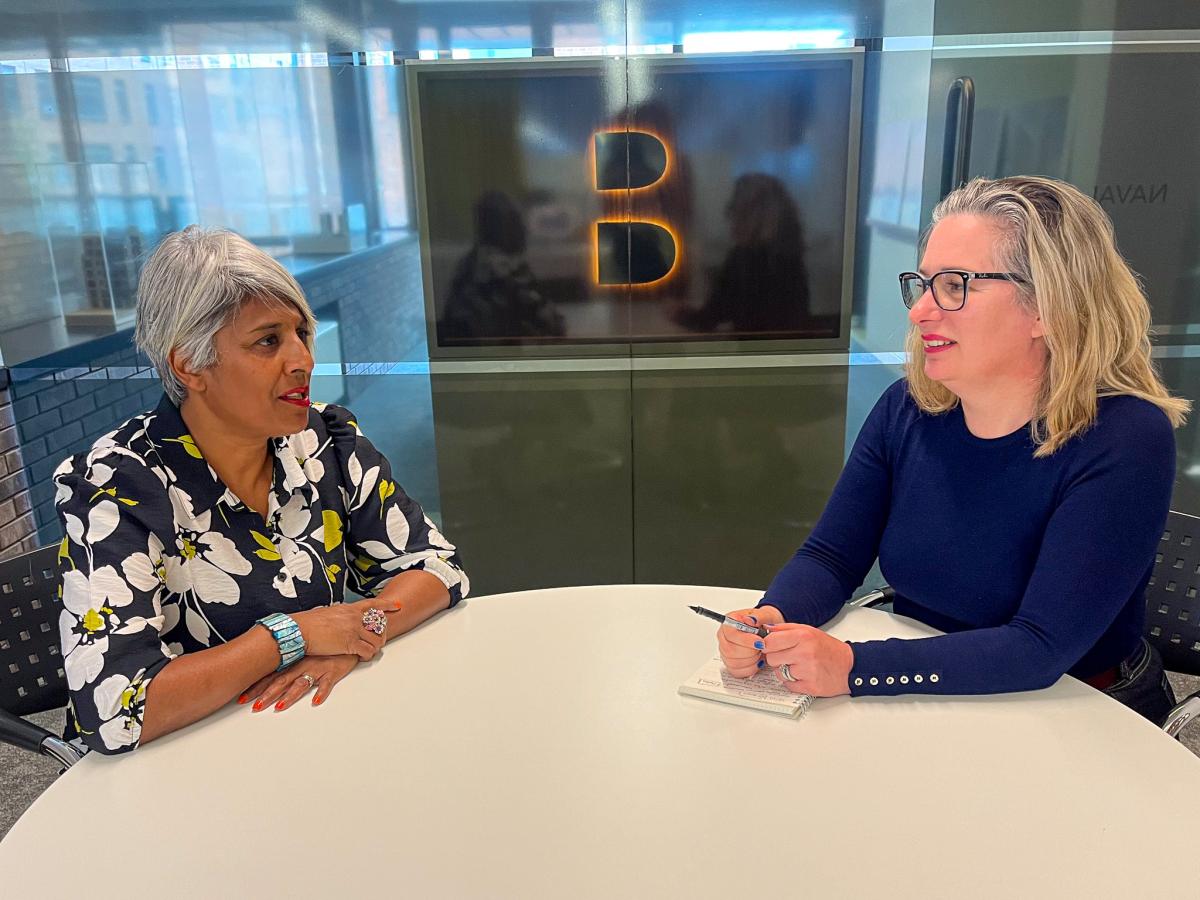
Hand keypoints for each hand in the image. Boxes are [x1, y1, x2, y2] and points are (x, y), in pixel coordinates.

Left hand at [240, 654, 359, 711]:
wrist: (345, 635)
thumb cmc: (325, 645)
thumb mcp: (304, 650)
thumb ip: (288, 660)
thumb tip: (270, 667)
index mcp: (293, 660)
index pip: (270, 675)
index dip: (256, 687)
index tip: (243, 696)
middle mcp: (302, 664)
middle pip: (281, 681)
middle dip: (267, 695)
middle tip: (255, 706)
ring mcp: (317, 668)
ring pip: (300, 684)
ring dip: (290, 696)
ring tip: (280, 706)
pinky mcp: (332, 672)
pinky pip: (326, 684)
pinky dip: (321, 692)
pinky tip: (315, 701)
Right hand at [292, 596, 399, 660]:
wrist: (299, 630)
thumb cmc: (308, 623)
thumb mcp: (328, 612)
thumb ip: (339, 615)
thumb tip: (339, 616)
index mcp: (349, 608)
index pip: (373, 604)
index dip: (387, 604)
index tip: (397, 605)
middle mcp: (354, 617)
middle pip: (379, 623)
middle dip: (382, 633)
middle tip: (379, 640)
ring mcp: (353, 629)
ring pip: (376, 639)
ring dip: (375, 646)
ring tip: (369, 651)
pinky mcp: (350, 643)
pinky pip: (367, 650)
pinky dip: (368, 655)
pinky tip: (362, 657)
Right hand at [716, 605, 784, 677]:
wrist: (768, 630)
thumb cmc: (764, 622)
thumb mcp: (765, 615)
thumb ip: (759, 616)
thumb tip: (750, 620)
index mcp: (729, 622)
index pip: (730, 634)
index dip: (745, 640)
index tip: (760, 643)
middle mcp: (724, 637)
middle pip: (730, 650)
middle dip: (750, 652)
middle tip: (762, 648)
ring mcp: (725, 651)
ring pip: (733, 663)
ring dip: (751, 660)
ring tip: (760, 653)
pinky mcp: (730, 663)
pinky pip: (736, 672)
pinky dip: (750, 669)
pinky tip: (757, 661)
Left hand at [761, 623, 853, 696]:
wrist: (850, 666)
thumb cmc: (829, 648)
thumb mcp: (808, 630)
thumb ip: (785, 628)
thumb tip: (765, 629)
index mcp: (803, 637)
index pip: (769, 642)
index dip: (767, 645)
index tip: (770, 646)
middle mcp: (805, 653)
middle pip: (771, 658)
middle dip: (777, 658)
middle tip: (788, 656)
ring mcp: (807, 672)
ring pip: (778, 673)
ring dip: (785, 671)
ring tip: (799, 666)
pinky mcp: (809, 687)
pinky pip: (788, 685)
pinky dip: (793, 682)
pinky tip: (804, 675)